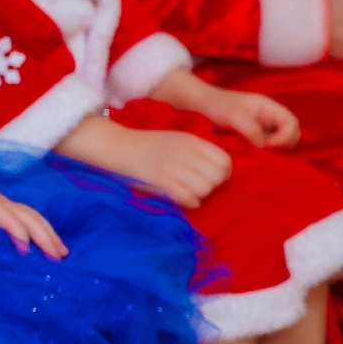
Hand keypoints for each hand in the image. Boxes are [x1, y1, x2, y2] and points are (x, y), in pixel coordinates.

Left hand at [0, 172, 67, 257]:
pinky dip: (42, 228)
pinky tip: (49, 241)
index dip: (19, 235)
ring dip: (49, 234)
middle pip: (29, 218)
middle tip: (57, 257)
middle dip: (45, 237)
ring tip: (62, 252)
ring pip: (34, 217)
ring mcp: (5, 203)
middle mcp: (1, 201)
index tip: (26, 253)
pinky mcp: (4, 207)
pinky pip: (29, 217)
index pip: (9, 219)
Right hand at [113, 126, 232, 207]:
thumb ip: (197, 151)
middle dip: (212, 186)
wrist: (117, 146)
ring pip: (205, 189)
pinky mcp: (162, 182)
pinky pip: (189, 199)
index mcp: (193, 141)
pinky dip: (189, 203)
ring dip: (199, 195)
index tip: (212, 179)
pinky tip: (180, 199)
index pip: (225, 161)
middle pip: (218, 177)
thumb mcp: (176, 140)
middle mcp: (187, 153)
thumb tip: (215, 171)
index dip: (223, 174)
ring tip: (187, 193)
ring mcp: (175, 168)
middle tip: (198, 187)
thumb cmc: (146, 145)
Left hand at [159, 73, 298, 147]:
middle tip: (264, 154)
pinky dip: (260, 156)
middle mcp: (267, 119)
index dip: (286, 136)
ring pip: (276, 145)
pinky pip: (262, 150)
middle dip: (282, 146)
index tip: (270, 145)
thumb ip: (250, 129)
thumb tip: (264, 147)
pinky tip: (248, 160)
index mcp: (268, 108)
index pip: (291, 123)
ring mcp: (259, 131)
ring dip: (272, 153)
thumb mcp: (233, 114)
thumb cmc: (215, 105)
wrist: (194, 106)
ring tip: (256, 158)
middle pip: (289, 135)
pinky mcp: (248, 141)